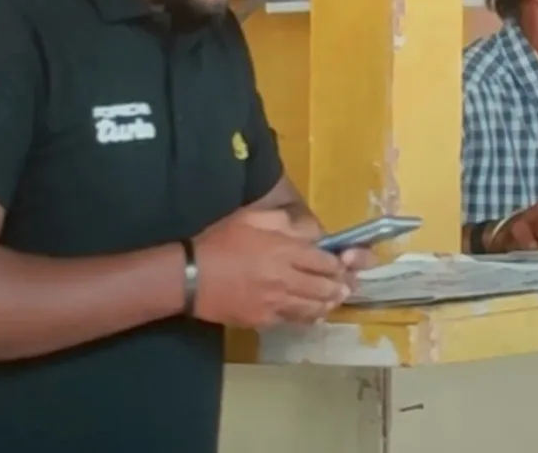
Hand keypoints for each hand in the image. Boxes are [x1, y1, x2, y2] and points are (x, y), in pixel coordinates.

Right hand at [190, 208, 349, 328]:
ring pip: (314, 307)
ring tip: (336, 299)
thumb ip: (286, 222)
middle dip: (341, 285)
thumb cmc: (220, 241)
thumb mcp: (252, 218)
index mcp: (284, 250)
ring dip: (329, 303)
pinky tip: (314, 314)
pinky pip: (295, 320)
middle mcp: (286, 278)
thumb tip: (312, 233)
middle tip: (347, 285)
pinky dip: (309, 317)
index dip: (339, 264)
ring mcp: (276, 302)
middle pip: (326, 286)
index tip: (343, 263)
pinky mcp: (264, 319)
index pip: (325, 261)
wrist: (190, 276)